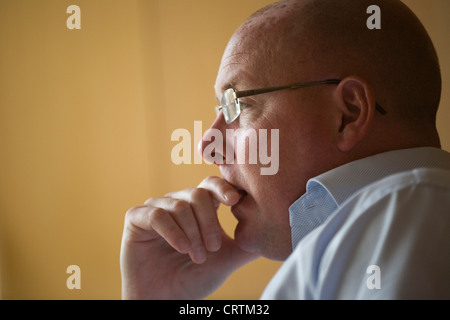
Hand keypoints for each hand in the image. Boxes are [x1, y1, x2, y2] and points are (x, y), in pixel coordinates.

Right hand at [120, 176, 258, 298]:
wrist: (165, 300)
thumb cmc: (194, 278)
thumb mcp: (226, 260)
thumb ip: (246, 244)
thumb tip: (272, 232)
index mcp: (197, 208)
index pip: (211, 185)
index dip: (224, 188)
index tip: (236, 201)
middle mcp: (177, 203)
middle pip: (197, 194)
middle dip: (209, 222)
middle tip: (213, 248)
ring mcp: (156, 208)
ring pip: (179, 205)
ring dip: (192, 233)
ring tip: (197, 256)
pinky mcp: (136, 218)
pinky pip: (156, 214)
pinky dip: (172, 231)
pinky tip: (181, 248)